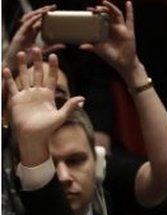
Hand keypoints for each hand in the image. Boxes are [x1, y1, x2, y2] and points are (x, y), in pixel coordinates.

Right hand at [2, 5, 63, 69]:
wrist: (15, 66)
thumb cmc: (27, 59)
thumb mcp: (43, 52)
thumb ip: (52, 47)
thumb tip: (64, 45)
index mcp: (32, 33)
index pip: (39, 21)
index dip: (46, 15)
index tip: (56, 11)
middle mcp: (27, 31)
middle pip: (34, 17)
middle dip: (43, 10)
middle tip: (54, 7)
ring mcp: (22, 32)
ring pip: (29, 18)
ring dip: (38, 12)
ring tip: (47, 9)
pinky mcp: (19, 35)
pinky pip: (25, 25)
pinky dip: (32, 19)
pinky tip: (39, 16)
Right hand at [2, 49, 84, 165]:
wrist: (33, 137)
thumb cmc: (48, 129)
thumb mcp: (61, 116)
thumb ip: (70, 106)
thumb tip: (82, 98)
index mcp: (48, 95)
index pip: (51, 77)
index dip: (53, 67)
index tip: (54, 55)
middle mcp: (37, 93)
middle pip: (37, 73)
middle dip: (37, 61)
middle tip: (36, 48)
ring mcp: (26, 96)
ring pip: (24, 77)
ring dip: (22, 65)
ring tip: (22, 53)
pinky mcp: (16, 100)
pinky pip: (12, 87)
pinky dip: (9, 79)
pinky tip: (6, 69)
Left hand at [81, 1, 140, 81]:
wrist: (123, 63)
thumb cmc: (111, 57)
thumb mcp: (99, 50)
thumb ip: (91, 47)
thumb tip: (80, 46)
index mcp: (105, 30)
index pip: (100, 18)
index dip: (95, 13)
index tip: (89, 10)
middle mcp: (113, 27)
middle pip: (107, 14)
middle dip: (101, 9)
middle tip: (95, 8)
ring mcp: (121, 28)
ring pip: (116, 14)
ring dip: (111, 7)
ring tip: (105, 2)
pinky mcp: (129, 31)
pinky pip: (130, 20)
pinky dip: (130, 11)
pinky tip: (128, 3)